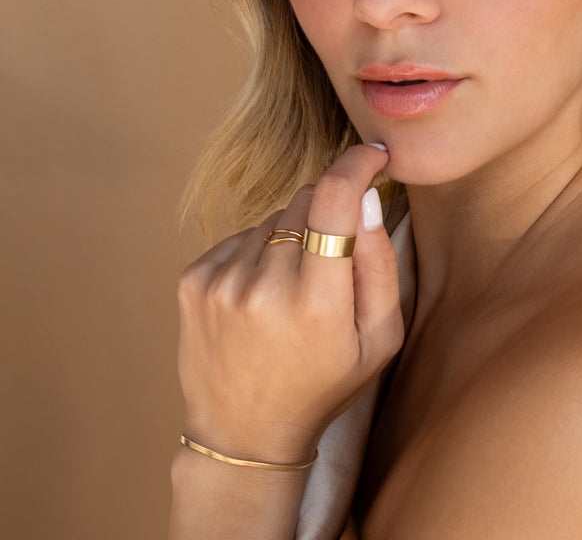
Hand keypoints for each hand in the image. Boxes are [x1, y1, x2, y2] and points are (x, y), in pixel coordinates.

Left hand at [176, 144, 400, 463]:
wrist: (243, 434)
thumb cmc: (322, 384)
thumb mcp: (379, 339)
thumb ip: (380, 266)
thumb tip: (367, 199)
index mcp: (316, 304)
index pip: (336, 199)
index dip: (358, 164)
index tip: (373, 155)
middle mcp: (263, 286)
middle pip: (308, 198)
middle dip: (330, 211)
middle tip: (333, 259)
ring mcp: (222, 281)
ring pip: (275, 214)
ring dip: (293, 235)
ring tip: (293, 289)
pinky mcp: (194, 279)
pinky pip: (244, 232)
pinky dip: (261, 250)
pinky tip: (263, 293)